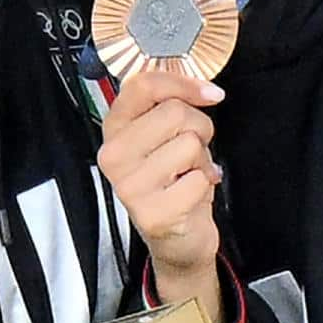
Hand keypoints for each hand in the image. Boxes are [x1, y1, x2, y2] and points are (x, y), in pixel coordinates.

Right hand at [97, 69, 222, 300]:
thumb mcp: (162, 137)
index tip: (209, 94)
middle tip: (194, 150)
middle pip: (174, 112)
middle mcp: (114, 155)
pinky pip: (199, 178)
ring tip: (190, 174)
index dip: (183, 83)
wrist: (176, 238)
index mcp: (114, 129)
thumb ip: (169, 105)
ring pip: (189, 144)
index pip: (142, 85)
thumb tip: (200, 86)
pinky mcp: (152, 212)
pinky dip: (205, 184)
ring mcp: (130, 186)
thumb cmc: (173, 182)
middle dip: (199, 128)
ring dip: (202, 159)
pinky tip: (192, 195)